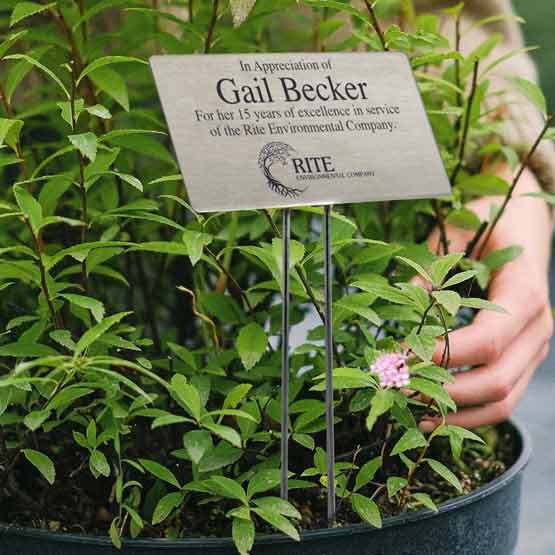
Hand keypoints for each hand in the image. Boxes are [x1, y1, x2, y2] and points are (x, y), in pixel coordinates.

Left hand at [420, 164, 552, 429]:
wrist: (524, 223)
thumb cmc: (490, 222)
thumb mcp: (456, 235)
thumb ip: (432, 271)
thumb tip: (404, 309)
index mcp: (526, 293)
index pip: (486, 340)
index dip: (443, 356)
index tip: (402, 357)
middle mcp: (539, 327)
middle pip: (495, 380)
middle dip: (443, 391)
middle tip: (399, 387)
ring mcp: (535, 347)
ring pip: (503, 400)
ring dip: (457, 414)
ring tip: (414, 413)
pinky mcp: (525, 358)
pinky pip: (504, 397)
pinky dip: (471, 412)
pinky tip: (438, 412)